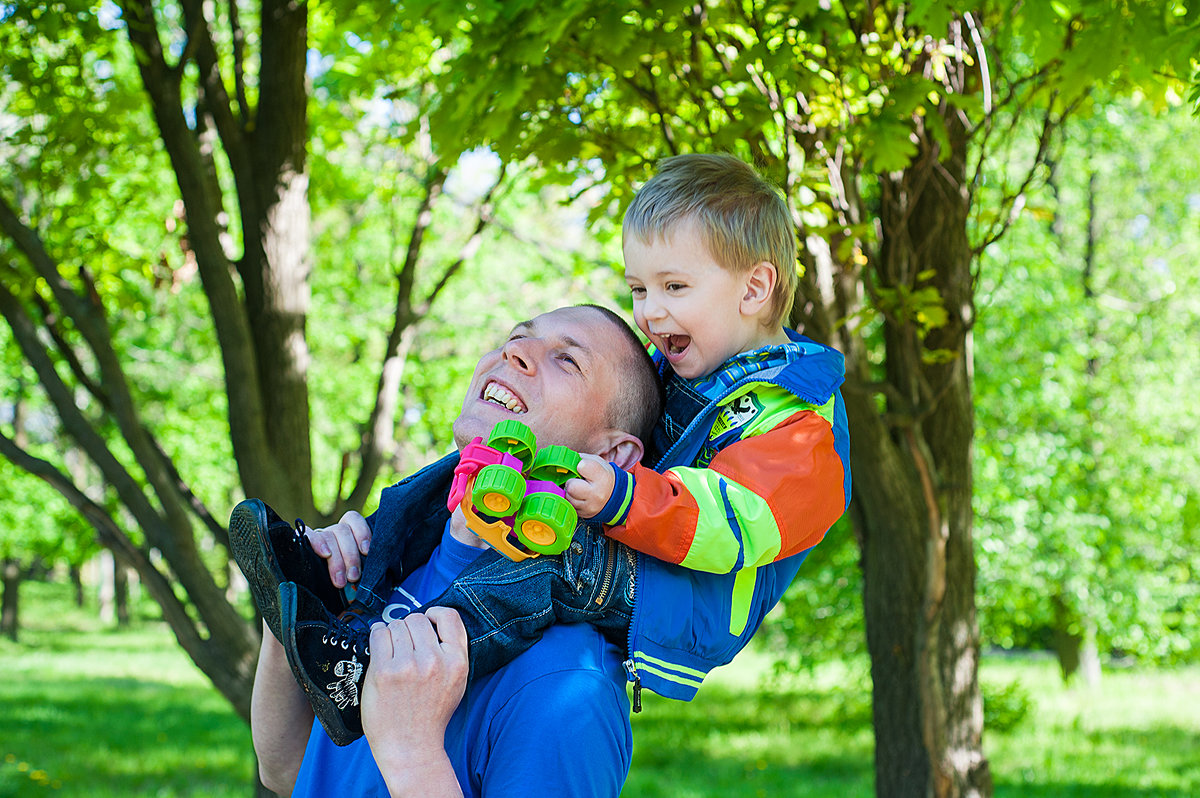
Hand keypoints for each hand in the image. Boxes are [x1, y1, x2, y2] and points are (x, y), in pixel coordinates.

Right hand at [304, 510, 371, 587]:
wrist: (321, 596)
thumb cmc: (346, 581)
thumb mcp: (357, 571)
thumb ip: (364, 564)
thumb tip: (372, 568)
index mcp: (348, 532)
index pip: (353, 519)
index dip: (361, 532)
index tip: (366, 551)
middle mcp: (332, 532)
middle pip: (342, 530)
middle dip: (350, 555)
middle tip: (353, 577)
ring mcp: (317, 537)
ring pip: (328, 536)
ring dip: (336, 560)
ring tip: (340, 582)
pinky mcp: (303, 543)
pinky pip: (307, 535)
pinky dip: (318, 543)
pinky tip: (325, 554)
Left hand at [362, 608, 468, 794]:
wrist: (411, 747)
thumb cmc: (431, 715)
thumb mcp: (456, 682)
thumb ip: (450, 652)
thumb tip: (431, 623)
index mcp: (456, 662)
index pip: (449, 616)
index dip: (435, 614)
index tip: (427, 620)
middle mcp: (434, 661)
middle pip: (418, 619)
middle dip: (409, 627)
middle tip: (404, 644)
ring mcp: (408, 666)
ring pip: (397, 625)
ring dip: (392, 633)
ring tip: (392, 650)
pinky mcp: (384, 672)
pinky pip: (378, 635)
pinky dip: (377, 636)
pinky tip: (379, 647)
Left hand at [564, 454, 616, 519]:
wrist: (614, 497)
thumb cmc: (603, 477)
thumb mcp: (598, 463)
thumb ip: (581, 459)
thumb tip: (565, 459)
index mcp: (602, 477)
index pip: (583, 467)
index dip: (579, 465)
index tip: (581, 467)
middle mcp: (596, 494)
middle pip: (571, 487)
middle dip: (571, 482)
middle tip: (576, 480)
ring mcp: (590, 506)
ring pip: (568, 497)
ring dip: (569, 492)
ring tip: (578, 488)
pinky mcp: (583, 514)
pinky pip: (569, 505)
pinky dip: (571, 500)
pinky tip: (578, 496)